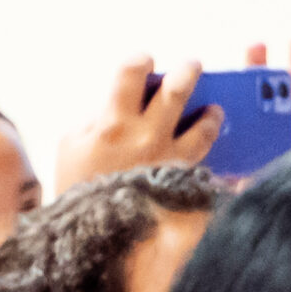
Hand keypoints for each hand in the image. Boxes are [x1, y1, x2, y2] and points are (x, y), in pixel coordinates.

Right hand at [55, 57, 223, 193]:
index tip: (146, 59)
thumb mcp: (73, 143)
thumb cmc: (77, 184)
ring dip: (212, 113)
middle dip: (187, 71)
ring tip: (215, 108)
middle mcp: (146, 136)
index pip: (130, 73)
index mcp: (112, 122)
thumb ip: (97, 118)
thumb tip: (122, 101)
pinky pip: (208, 159)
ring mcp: (170, 159)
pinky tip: (216, 143)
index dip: (140, 60)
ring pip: (203, 126)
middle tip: (193, 64)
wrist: (95, 231)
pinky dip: (215, 148)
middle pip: (175, 91)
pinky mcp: (184, 180)